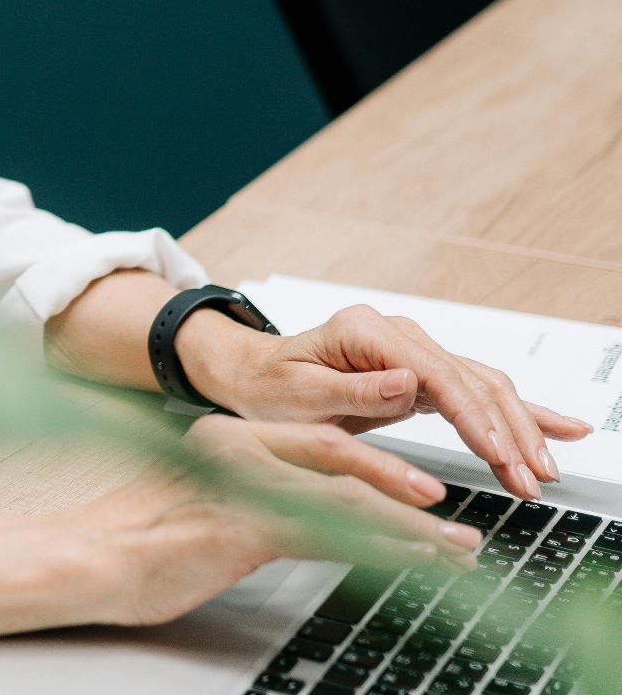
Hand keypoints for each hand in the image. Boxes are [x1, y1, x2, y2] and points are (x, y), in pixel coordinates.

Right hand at [69, 415, 481, 627]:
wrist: (84, 556)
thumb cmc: (131, 540)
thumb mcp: (200, 510)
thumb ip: (245, 500)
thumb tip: (295, 520)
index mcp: (226, 440)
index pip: (317, 442)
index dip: (377, 463)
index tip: (418, 489)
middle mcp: (236, 450)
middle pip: (340, 457)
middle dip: (405, 486)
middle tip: (455, 518)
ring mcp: (239, 484)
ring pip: (345, 496)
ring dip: (410, 527)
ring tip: (455, 551)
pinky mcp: (240, 524)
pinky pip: (327, 532)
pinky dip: (379, 546)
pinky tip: (410, 562)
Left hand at [182, 304, 594, 499]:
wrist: (253, 375)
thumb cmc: (268, 386)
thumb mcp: (297, 394)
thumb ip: (351, 390)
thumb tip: (407, 383)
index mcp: (366, 331)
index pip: (436, 375)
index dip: (473, 417)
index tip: (500, 454)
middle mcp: (397, 334)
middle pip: (470, 379)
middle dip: (508, 430)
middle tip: (534, 478)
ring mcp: (412, 351)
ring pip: (482, 387)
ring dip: (519, 428)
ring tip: (547, 469)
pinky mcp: (420, 374)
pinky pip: (474, 393)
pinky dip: (514, 413)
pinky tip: (556, 427)